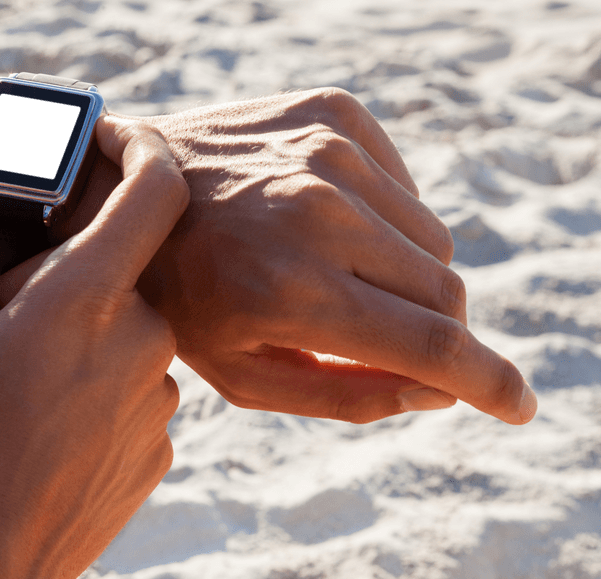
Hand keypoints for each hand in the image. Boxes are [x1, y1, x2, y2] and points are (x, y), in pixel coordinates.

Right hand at [0, 117, 186, 578]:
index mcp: (87, 300)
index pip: (156, 192)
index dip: (145, 151)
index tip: (117, 141)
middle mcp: (144, 342)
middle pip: (126, 273)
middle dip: (77, 279)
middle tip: (13, 319)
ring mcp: (161, 399)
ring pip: (129, 336)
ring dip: (86, 341)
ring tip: (22, 391)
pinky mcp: (163, 446)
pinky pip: (136, 391)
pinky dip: (99, 391)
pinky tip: (47, 431)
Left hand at [58, 89, 535, 424]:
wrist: (122, 190)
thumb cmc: (177, 296)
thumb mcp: (240, 373)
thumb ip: (345, 393)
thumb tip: (439, 391)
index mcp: (291, 290)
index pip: (433, 342)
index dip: (491, 382)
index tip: (518, 406)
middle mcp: (319, 213)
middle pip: (445, 291)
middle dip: (431, 328)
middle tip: (377, 335)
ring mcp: (328, 151)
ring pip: (431, 239)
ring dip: (401, 273)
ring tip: (331, 275)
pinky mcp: (332, 112)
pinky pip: (404, 186)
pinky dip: (382, 219)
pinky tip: (324, 225)